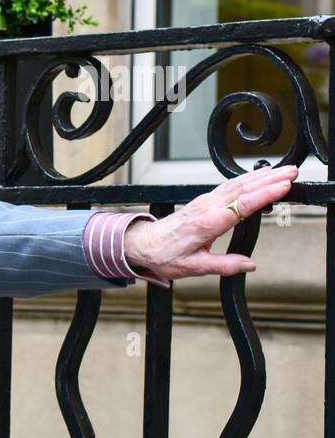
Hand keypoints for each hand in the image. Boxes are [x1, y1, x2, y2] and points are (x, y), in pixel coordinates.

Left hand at [122, 165, 298, 280]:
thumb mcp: (192, 268)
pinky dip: (248, 178)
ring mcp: (205, 202)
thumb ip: (222, 266)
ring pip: (237, 184)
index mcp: (206, 224)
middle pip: (243, 190)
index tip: (284, 186)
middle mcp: (207, 208)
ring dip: (262, 176)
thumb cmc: (165, 256)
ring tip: (286, 169)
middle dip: (270, 179)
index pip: (240, 206)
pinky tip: (262, 174)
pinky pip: (229, 186)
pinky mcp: (204, 200)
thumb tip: (250, 265)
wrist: (143, 244)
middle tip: (294, 171)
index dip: (263, 195)